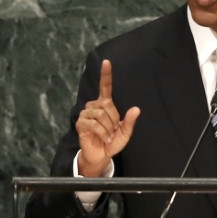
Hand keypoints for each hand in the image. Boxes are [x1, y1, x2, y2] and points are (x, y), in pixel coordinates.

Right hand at [75, 59, 139, 176]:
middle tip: (113, 131)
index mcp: (105, 104)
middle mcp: (93, 106)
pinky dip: (103, 133)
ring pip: (101, 115)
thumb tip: (136, 109)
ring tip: (108, 135)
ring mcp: (85, 114)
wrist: (101, 155)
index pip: (105, 87)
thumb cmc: (112, 141)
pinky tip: (104, 138)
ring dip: (108, 128)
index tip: (107, 62)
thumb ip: (129, 121)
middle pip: (107, 105)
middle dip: (114, 120)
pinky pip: (94, 124)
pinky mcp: (80, 123)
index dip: (106, 74)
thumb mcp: (125, 133)